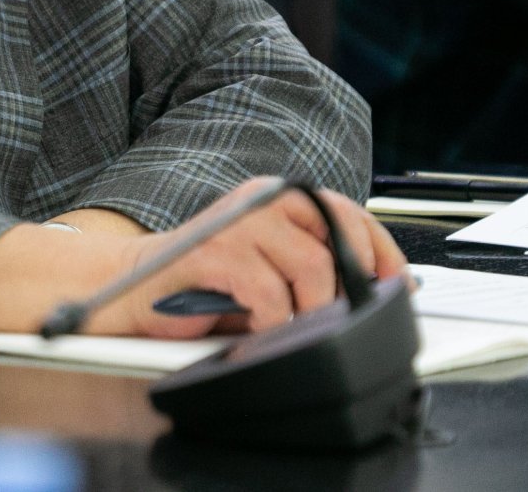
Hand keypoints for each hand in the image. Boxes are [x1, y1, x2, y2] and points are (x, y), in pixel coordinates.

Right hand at [90, 179, 409, 339]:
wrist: (131, 287)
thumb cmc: (202, 284)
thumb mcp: (267, 266)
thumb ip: (310, 266)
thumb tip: (370, 292)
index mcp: (278, 197)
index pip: (348, 212)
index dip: (380, 250)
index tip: (396, 285)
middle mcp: (263, 199)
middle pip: (339, 229)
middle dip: (354, 279)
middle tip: (348, 315)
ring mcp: (240, 222)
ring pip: (312, 267)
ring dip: (310, 310)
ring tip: (290, 328)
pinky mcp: (217, 252)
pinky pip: (270, 294)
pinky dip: (273, 322)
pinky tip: (259, 330)